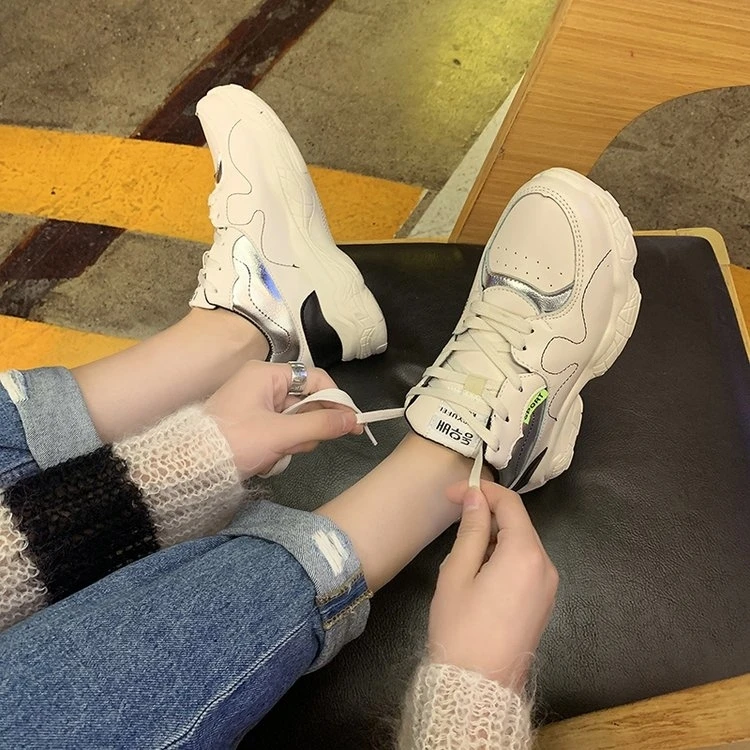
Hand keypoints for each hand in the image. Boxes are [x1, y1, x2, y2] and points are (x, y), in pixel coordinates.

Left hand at [205, 361, 361, 476]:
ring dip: (292, 441)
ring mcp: (256, 404)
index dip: (336, 400)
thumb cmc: (234, 442)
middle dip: (306, 428)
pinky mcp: (253, 424)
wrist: (191, 468)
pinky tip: (266, 458)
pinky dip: (280, 447)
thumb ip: (321, 425)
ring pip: (296, 421)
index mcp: (266, 375)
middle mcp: (262, 384)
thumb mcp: (281, 434)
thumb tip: (353, 419)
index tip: (352, 423)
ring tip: (275, 454)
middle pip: (307, 402)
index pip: (315, 379)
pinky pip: (281, 432)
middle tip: (296, 445)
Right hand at [428, 481, 557, 689]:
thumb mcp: (457, 572)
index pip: (509, 504)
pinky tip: (479, 569)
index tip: (453, 492)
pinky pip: (525, 565)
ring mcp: (548, 586)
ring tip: (462, 549)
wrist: (477, 688)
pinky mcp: (543, 602)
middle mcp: (545, 565)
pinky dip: (503, 555)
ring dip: (494, 535)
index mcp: (525, 554)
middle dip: (487, 513)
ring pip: (521, 544)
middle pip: (518, 523)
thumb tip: (476, 496)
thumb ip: (470, 529)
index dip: (481, 490)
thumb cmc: (461, 627)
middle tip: (454, 514)